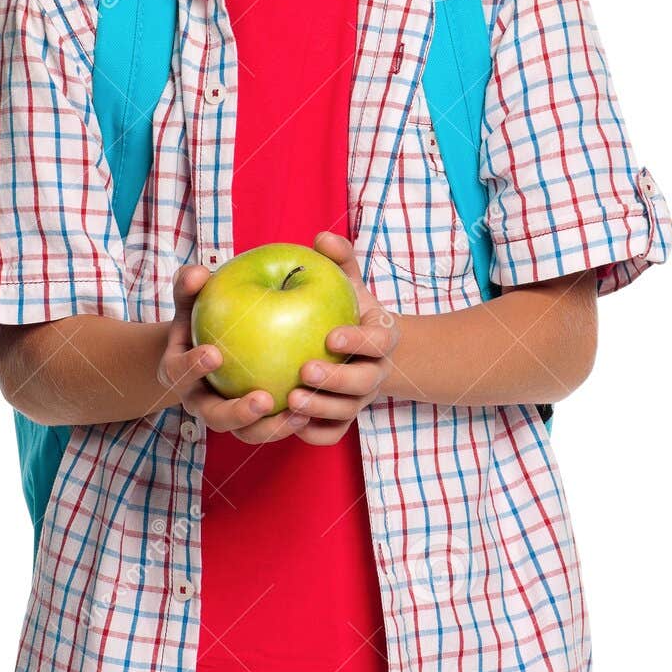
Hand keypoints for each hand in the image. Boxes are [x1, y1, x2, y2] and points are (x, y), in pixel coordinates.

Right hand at [156, 263, 306, 445]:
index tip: (215, 354)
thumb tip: (198, 273)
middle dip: (238, 414)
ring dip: (272, 427)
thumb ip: (190, 285)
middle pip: (215, 417)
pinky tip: (314, 409)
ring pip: (247, 433)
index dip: (193, 367)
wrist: (208, 346)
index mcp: (178, 372)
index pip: (179, 373)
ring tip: (300, 412)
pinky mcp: (253, 423)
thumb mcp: (190, 298)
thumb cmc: (200, 316)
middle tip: (263, 399)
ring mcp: (228, 416)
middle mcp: (200, 401)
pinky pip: (271, 428)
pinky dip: (291, 422)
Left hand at [278, 231, 401, 446]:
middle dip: (336, 380)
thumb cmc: (349, 310)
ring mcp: (361, 399)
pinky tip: (290, 423)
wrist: (365, 351)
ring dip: (321, 408)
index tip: (330, 336)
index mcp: (381, 338)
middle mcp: (375, 372)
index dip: (358, 342)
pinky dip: (316, 433)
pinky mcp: (345, 418)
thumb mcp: (349, 283)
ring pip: (348, 411)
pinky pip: (334, 433)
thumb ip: (340, 261)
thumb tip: (321, 237)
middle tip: (304, 370)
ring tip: (291, 398)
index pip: (378, 342)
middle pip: (364, 383)